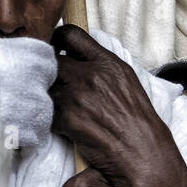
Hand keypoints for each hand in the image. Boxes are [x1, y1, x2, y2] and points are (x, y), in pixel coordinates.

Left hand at [48, 25, 186, 186]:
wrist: (143, 153)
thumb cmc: (139, 122)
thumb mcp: (127, 83)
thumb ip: (103, 68)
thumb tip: (79, 60)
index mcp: (108, 63)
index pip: (71, 34)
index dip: (57, 40)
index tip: (55, 50)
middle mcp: (91, 75)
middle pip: (51, 59)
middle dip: (48, 70)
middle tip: (52, 82)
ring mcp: (77, 96)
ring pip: (44, 85)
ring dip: (46, 94)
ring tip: (56, 105)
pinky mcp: (67, 119)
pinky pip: (45, 110)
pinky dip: (47, 116)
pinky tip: (59, 122)